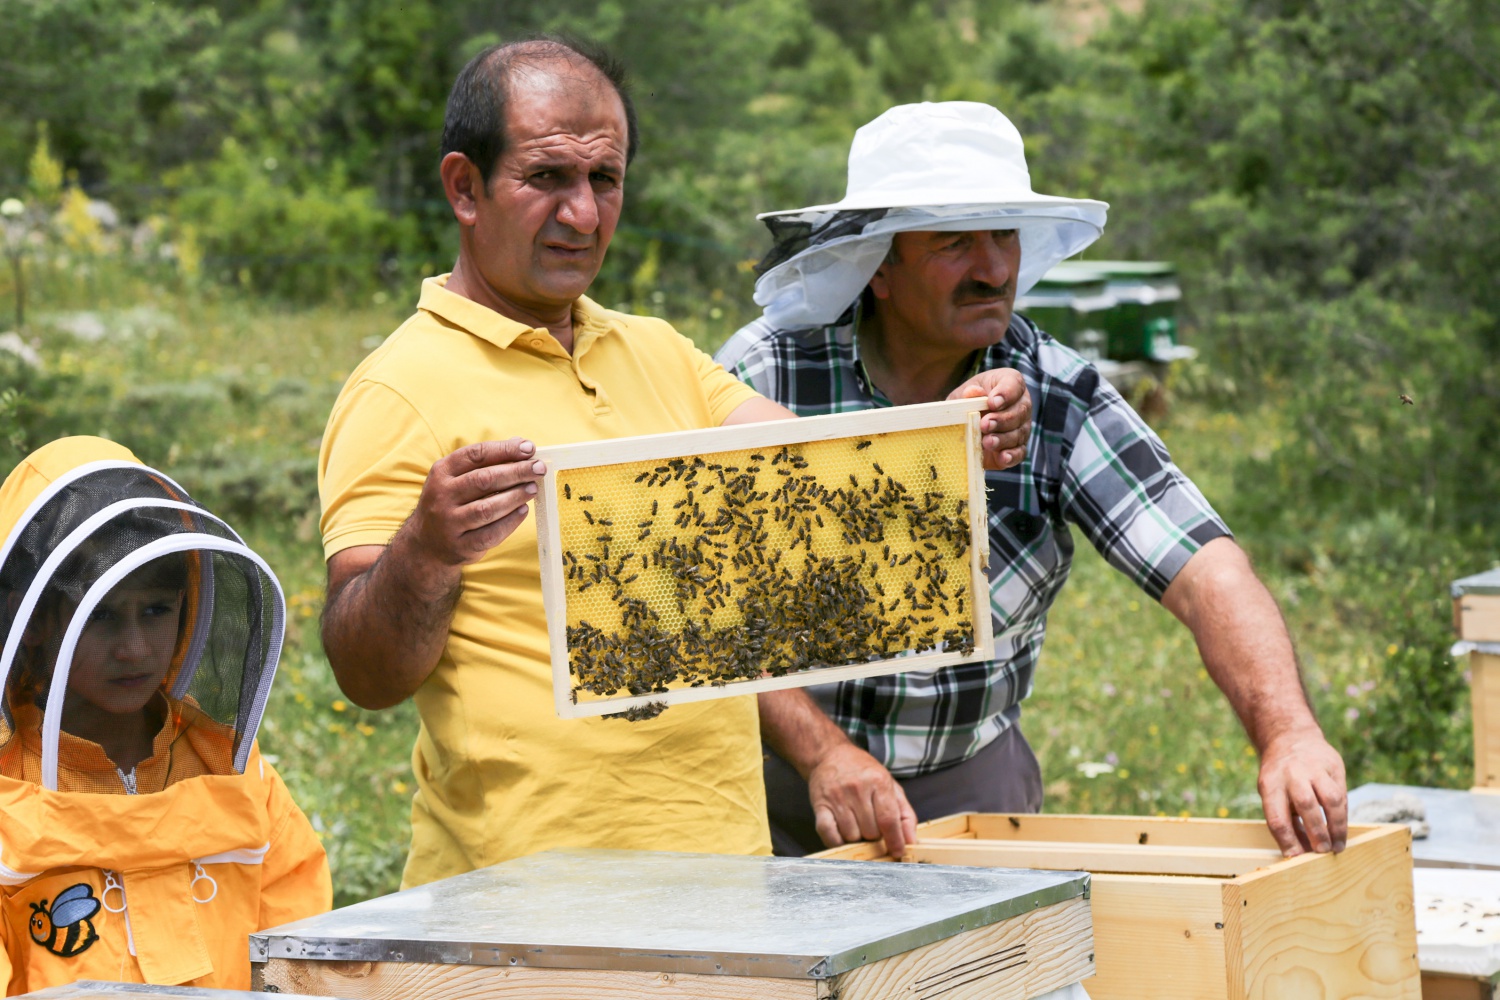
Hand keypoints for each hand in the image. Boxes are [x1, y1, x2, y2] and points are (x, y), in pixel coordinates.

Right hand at [409, 437, 546, 566]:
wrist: (427, 543)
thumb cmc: (451, 502)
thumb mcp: (457, 477)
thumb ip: (486, 461)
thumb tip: (521, 444)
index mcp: (442, 472)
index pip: (475, 454)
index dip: (504, 450)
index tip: (529, 448)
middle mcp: (441, 495)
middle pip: (484, 480)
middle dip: (516, 472)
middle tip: (539, 468)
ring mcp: (449, 522)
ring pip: (487, 508)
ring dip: (515, 496)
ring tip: (533, 488)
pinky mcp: (460, 546)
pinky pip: (490, 534)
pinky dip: (510, 522)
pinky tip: (523, 511)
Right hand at [806, 742, 917, 856]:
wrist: (830, 755)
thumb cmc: (863, 772)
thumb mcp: (890, 785)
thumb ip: (904, 813)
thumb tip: (911, 841)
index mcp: (878, 782)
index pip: (888, 820)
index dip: (895, 840)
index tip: (897, 852)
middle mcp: (857, 789)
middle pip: (871, 832)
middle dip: (875, 836)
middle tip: (872, 826)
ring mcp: (837, 797)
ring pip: (851, 836)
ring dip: (856, 838)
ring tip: (857, 825)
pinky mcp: (820, 805)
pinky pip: (828, 834)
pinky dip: (837, 841)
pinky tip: (842, 835)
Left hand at [948, 368, 1031, 469]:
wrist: (964, 423)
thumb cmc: (966, 402)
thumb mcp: (961, 396)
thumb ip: (967, 394)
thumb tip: (972, 392)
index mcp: (1009, 383)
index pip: (1014, 384)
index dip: (1005, 393)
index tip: (992, 402)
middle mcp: (1021, 404)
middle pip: (1019, 411)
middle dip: (1001, 419)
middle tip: (985, 424)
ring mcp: (1022, 427)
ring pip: (1019, 433)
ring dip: (1003, 439)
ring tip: (987, 442)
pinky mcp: (1017, 447)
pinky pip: (1019, 452)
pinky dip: (1011, 456)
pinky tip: (1002, 457)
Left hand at [1257, 729, 1347, 855]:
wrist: (1290, 737)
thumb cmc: (1279, 776)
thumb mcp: (1272, 793)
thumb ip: (1285, 820)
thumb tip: (1299, 854)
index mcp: (1269, 783)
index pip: (1276, 817)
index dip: (1287, 840)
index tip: (1296, 858)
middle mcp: (1292, 774)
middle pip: (1306, 805)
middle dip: (1316, 832)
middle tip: (1322, 852)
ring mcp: (1314, 768)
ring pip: (1331, 799)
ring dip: (1336, 826)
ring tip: (1337, 846)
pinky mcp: (1334, 765)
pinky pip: (1342, 793)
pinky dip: (1343, 814)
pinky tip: (1341, 829)